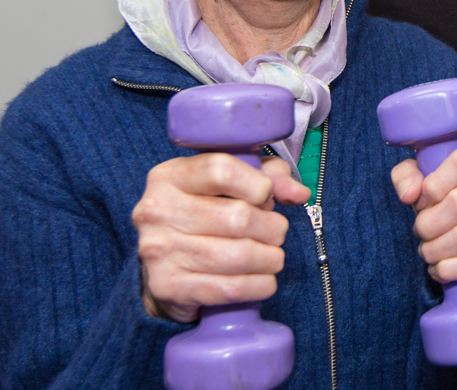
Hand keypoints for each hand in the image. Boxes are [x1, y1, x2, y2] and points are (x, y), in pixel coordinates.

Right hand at [132, 153, 309, 322]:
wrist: (162, 266)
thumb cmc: (204, 213)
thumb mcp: (231, 182)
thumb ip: (269, 175)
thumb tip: (299, 193)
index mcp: (170, 176)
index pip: (222, 170)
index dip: (258, 184)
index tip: (266, 195)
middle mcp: (157, 210)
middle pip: (239, 216)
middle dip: (272, 227)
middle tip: (276, 232)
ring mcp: (159, 250)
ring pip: (240, 255)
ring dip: (270, 258)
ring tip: (273, 256)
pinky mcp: (168, 286)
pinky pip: (232, 288)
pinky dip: (260, 285)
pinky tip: (264, 279)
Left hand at [391, 142, 456, 282]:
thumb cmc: (452, 189)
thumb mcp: (427, 171)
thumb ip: (408, 175)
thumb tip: (409, 195)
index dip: (433, 186)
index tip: (421, 201)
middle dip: (429, 224)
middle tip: (421, 230)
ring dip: (437, 250)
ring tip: (428, 250)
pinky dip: (451, 270)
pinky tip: (440, 267)